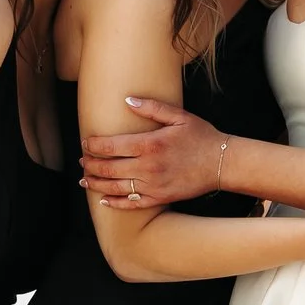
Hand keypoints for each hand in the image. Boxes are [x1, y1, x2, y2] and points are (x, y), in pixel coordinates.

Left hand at [82, 98, 225, 207]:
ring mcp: (153, 185)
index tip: (85, 143)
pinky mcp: (160, 198)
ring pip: (115, 187)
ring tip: (84, 179)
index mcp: (149, 145)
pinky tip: (104, 200)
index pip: (111, 146)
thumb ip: (152, 108)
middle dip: (90, 164)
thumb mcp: (179, 116)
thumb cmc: (201, 137)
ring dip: (96, 184)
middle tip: (82, 161)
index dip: (93, 145)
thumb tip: (127, 101)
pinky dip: (115, 203)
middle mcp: (148, 167)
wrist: (222, 163)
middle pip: (108, 168)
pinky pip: (132, 203)